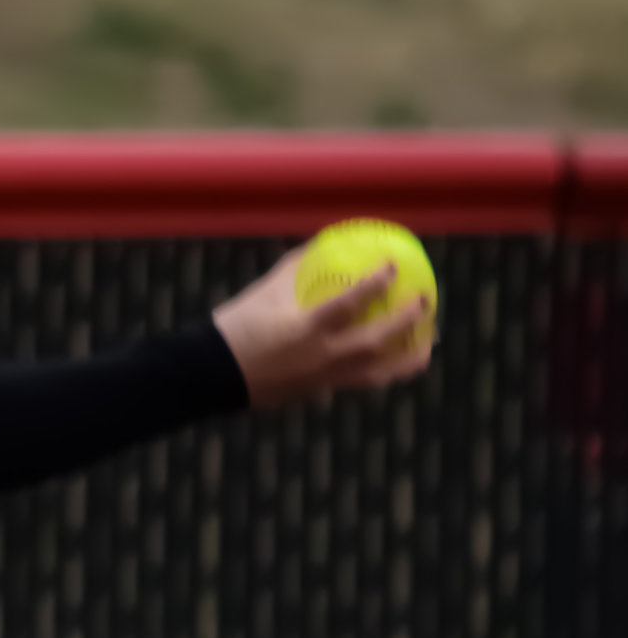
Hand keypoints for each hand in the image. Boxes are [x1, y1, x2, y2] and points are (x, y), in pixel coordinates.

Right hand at [212, 244, 434, 409]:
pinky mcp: (318, 392)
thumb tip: (321, 245)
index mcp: (305, 328)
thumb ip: (296, 269)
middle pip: (377, 341)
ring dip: (406, 361)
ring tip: (425, 348)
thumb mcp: (263, 292)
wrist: (212, 374)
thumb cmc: (235, 327)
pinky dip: (380, 372)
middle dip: (407, 321)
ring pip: (376, 374)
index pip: (350, 302)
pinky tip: (391, 364)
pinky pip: (359, 383)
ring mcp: (322, 379)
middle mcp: (321, 356)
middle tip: (425, 301)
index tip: (393, 264)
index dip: (376, 282)